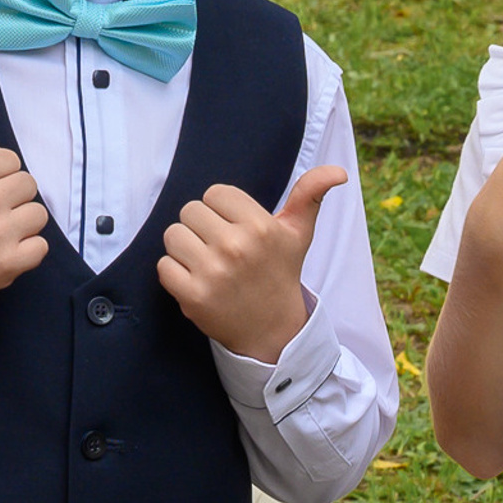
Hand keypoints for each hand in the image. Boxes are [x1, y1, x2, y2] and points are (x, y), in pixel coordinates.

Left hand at [158, 167, 346, 364]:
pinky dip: (174, 273)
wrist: (273, 331)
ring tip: (206, 262)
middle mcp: (236, 247)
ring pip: (173, 235)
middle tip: (219, 247)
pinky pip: (164, 265)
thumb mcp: (298, 233)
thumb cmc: (280, 273)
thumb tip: (338, 171)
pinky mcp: (193, 296)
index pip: (215, 193)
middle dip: (201, 227)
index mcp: (260, 227)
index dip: (221, 209)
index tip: (234, 228)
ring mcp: (213, 272)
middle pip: (190, 210)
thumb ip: (310, 194)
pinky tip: (196, 281)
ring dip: (185, 248)